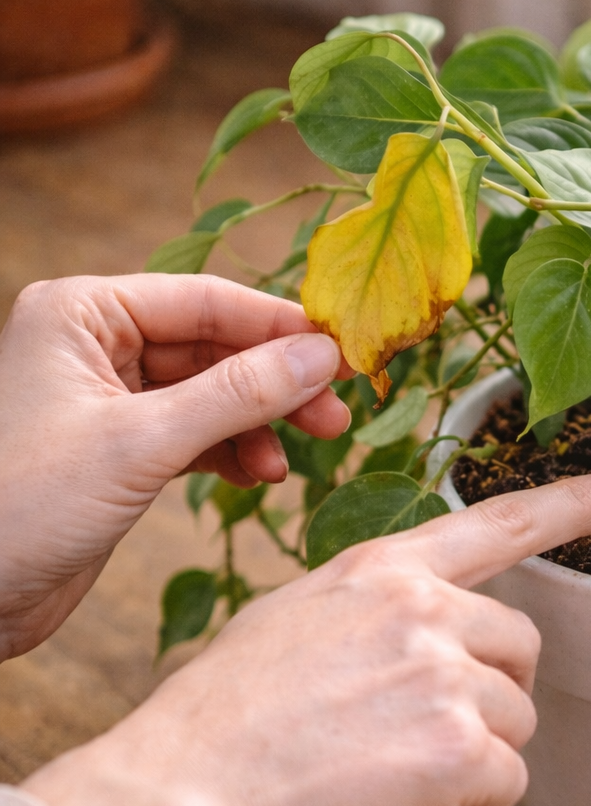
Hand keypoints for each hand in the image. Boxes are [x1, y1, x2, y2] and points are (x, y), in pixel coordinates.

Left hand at [0, 274, 351, 659]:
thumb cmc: (21, 504)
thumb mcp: (141, 443)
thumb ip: (238, 395)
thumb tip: (322, 355)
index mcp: (84, 313)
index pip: (207, 301)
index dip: (280, 327)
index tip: (344, 353)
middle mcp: (97, 345)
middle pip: (216, 349)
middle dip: (276, 386)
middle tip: (335, 418)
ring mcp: (111, 399)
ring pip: (211, 396)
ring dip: (258, 427)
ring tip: (290, 466)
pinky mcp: (122, 449)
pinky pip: (195, 435)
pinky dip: (230, 454)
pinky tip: (255, 478)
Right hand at [21, 472, 590, 805]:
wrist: (182, 794)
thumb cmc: (224, 720)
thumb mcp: (297, 622)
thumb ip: (377, 614)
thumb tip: (428, 641)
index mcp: (382, 569)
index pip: (497, 524)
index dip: (569, 506)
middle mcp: (423, 605)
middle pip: (520, 646)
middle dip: (489, 691)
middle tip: (420, 730)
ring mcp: (444, 669)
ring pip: (517, 719)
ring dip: (473, 753)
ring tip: (390, 769)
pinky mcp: (458, 743)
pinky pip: (508, 779)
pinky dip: (468, 802)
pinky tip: (403, 803)